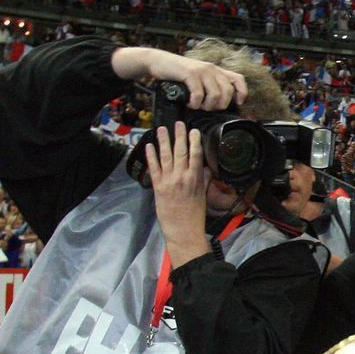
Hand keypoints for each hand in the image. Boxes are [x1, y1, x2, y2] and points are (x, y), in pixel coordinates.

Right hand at [110, 47, 246, 110]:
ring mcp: (202, 71)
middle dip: (220, 105)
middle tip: (208, 108)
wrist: (159, 61)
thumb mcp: (198, 77)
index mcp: (216, 70)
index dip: (242, 92)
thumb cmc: (179, 73)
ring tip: (197, 105)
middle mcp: (212, 69)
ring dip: (206, 106)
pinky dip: (195, 103)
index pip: (238, 79)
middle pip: (228, 92)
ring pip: (215, 95)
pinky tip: (189, 103)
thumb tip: (220, 103)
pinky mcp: (190, 74)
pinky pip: (199, 94)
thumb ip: (210, 85)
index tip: (238, 103)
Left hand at [143, 123, 211, 266]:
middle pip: (180, 152)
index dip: (194, 141)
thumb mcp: (203, 196)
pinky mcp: (157, 186)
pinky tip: (150, 146)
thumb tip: (205, 167)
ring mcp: (168, 181)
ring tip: (162, 129)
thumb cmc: (195, 215)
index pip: (196, 155)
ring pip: (166, 156)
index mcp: (195, 179)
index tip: (194, 131)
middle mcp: (181, 177)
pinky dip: (151, 156)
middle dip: (179, 136)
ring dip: (164, 141)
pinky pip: (153, 167)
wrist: (183, 230)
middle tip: (179, 123)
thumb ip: (203, 179)